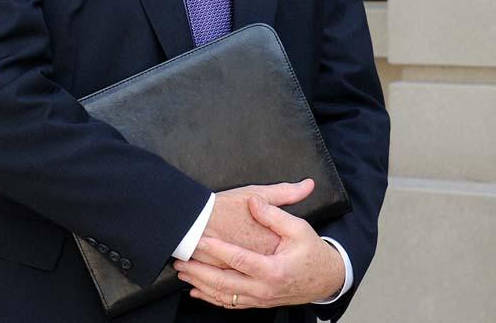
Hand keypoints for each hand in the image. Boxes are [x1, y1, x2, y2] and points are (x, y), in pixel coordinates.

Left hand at [174, 194, 344, 308]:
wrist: (326, 278)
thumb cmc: (311, 251)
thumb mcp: (298, 227)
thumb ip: (274, 213)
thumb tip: (253, 202)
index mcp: (273, 270)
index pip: (239, 260)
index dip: (217, 249)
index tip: (200, 239)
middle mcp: (265, 289)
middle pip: (224, 284)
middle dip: (199, 272)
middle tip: (180, 260)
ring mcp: (261, 299)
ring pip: (224, 297)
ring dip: (201, 285)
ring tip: (182, 273)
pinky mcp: (259, 302)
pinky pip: (231, 304)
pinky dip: (212, 298)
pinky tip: (197, 291)